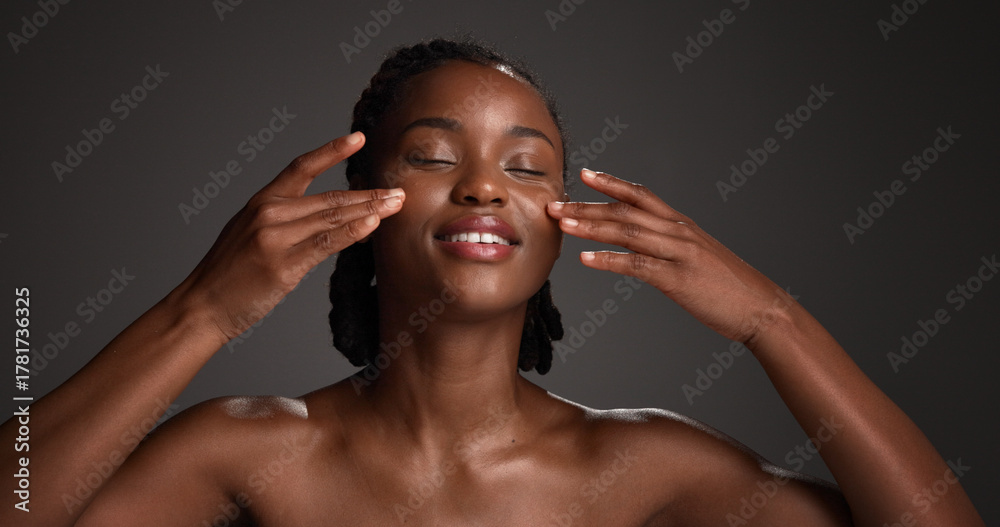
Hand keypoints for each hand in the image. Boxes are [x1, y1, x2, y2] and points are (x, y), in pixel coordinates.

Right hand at [179, 132, 404, 342]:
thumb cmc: (230, 274)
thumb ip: (286, 221)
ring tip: (396, 206)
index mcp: (261, 201)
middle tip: (399, 191)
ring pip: (332, 217)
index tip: (359, 139)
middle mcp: (268, 213)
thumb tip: (331, 218)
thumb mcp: (252, 234)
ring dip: (369, 211)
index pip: (301, 167)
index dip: (332, 151)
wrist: (202, 305)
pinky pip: (325, 244)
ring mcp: (275, 237)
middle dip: (368, 194)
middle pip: (329, 197)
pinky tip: (372, 226)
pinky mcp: (282, 264)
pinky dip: (352, 232)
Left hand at [546, 169, 795, 343]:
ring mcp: (679, 253)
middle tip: (554, 204)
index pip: (641, 195)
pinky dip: (609, 260)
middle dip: (587, 206)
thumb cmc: (729, 287)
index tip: (585, 174)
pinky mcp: (678, 278)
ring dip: (591, 226)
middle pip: (626, 210)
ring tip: (562, 224)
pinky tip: (587, 258)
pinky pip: (638, 265)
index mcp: (682, 226)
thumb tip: (646, 248)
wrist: (761, 307)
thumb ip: (672, 248)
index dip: (612, 183)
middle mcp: (679, 232)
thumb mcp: (699, 258)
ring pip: (628, 232)